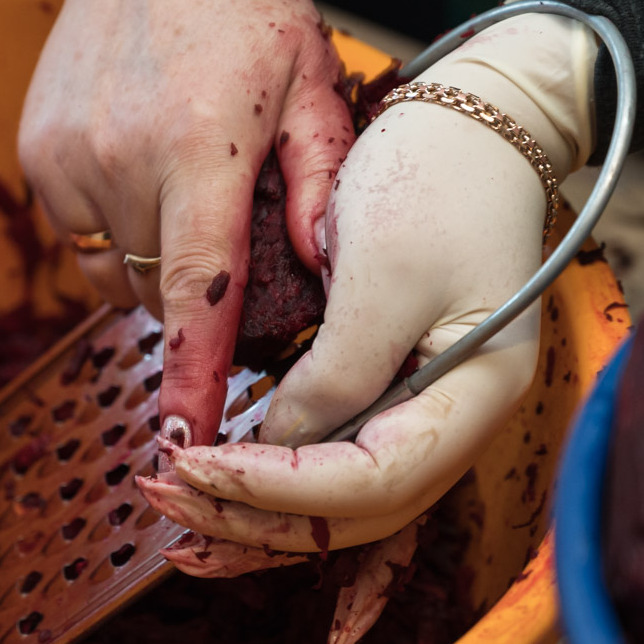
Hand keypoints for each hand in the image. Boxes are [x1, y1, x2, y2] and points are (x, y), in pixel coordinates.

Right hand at [18, 0, 351, 448]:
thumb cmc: (244, 4)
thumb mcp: (311, 78)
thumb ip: (320, 180)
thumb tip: (321, 272)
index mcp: (198, 144)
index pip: (196, 289)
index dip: (193, 374)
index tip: (183, 442)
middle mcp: (118, 157)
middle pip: (154, 289)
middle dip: (195, 298)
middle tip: (235, 248)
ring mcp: (65, 158)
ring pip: (110, 272)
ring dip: (151, 267)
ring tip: (187, 199)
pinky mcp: (35, 155)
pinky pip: (77, 239)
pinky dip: (112, 236)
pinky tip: (145, 180)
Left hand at [139, 9, 597, 643]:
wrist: (476, 122)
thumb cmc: (437, 180)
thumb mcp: (379, 277)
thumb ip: (335, 377)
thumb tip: (273, 447)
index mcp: (475, 396)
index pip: (373, 483)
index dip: (279, 488)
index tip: (197, 465)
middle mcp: (458, 420)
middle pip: (356, 512)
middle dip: (257, 520)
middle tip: (166, 497)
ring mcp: (429, 409)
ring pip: (343, 503)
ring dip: (260, 517)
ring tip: (178, 512)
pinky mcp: (396, 389)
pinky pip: (337, 464)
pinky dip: (278, 484)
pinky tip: (221, 490)